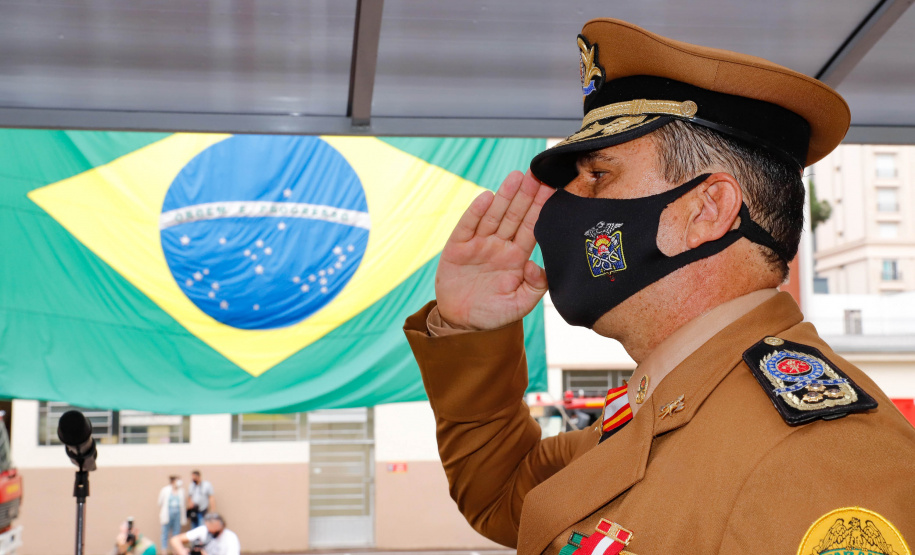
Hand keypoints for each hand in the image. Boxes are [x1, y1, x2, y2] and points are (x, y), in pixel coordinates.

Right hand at [435, 170, 553, 329]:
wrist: (462, 324)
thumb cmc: (493, 314)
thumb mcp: (520, 304)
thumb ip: (535, 287)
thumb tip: (539, 266)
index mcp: (516, 257)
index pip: (532, 227)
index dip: (541, 208)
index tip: (552, 189)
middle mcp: (499, 246)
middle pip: (515, 215)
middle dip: (526, 194)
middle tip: (538, 173)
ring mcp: (478, 245)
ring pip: (494, 215)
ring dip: (505, 196)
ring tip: (516, 177)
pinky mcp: (458, 247)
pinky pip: (468, 226)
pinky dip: (476, 212)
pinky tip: (487, 197)